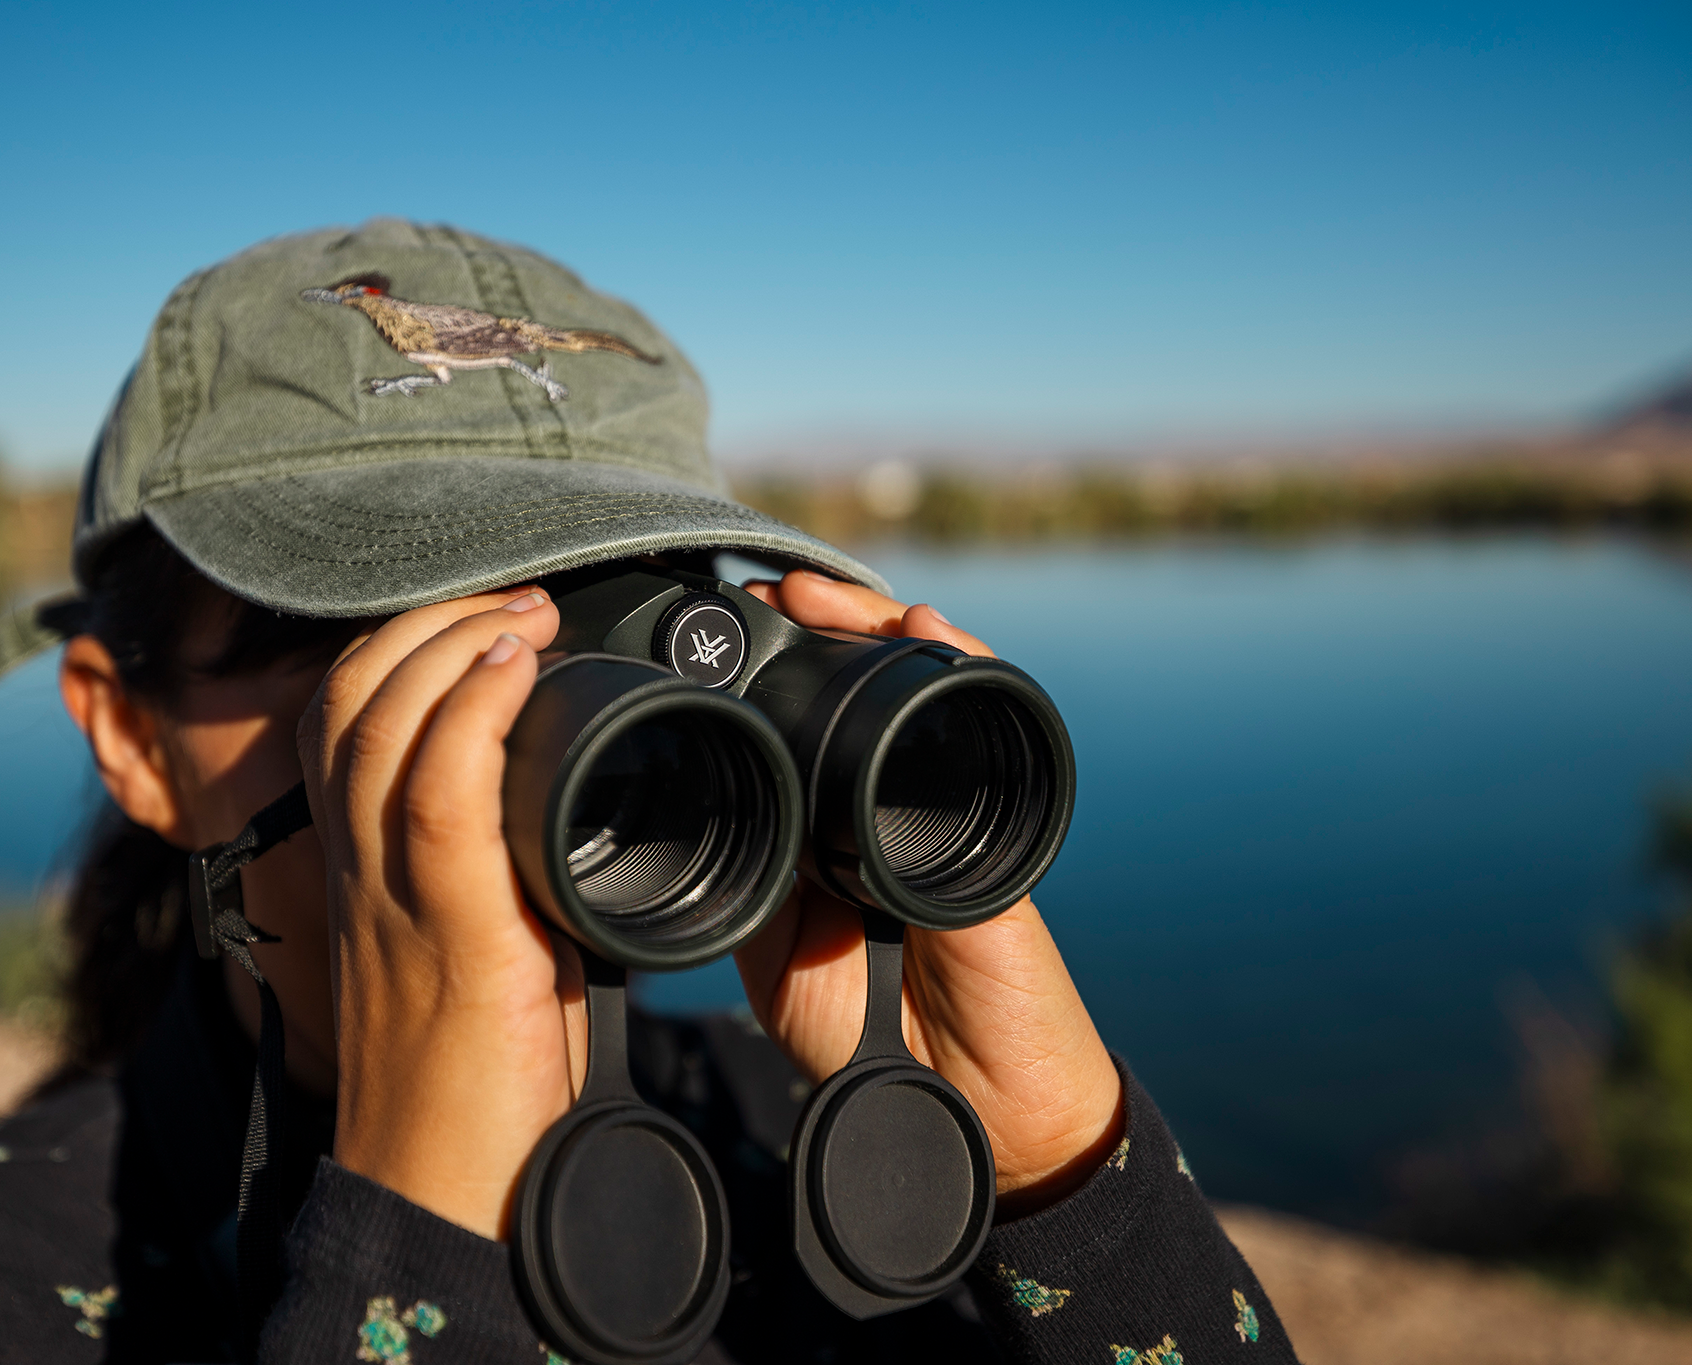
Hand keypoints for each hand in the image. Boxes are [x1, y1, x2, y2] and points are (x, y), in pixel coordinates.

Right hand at [296, 588, 580, 1238]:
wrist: (445, 1196)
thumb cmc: (472, 1083)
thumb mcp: (480, 947)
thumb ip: (495, 874)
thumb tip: (559, 813)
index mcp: (364, 870)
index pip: (341, 719)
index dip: (399, 645)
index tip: (487, 618)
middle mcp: (360, 870)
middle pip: (352, 698)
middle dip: (430, 620)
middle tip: (521, 600)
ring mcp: (395, 898)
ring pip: (383, 726)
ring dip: (457, 645)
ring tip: (527, 614)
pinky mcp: (452, 935)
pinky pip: (440, 795)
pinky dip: (475, 714)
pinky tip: (519, 670)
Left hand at [735, 571, 1123, 1213]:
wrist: (973, 1106)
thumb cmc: (875, 1035)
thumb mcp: (780, 957)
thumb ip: (754, 883)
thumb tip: (699, 808)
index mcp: (833, 823)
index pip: (804, 718)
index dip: (771, 666)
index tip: (726, 624)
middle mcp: (893, 798)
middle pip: (862, 681)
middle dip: (822, 625)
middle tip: (773, 592)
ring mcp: (952, 803)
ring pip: (922, 685)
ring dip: (876, 627)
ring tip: (827, 597)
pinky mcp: (998, 824)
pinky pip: (985, 728)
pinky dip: (960, 668)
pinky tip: (927, 630)